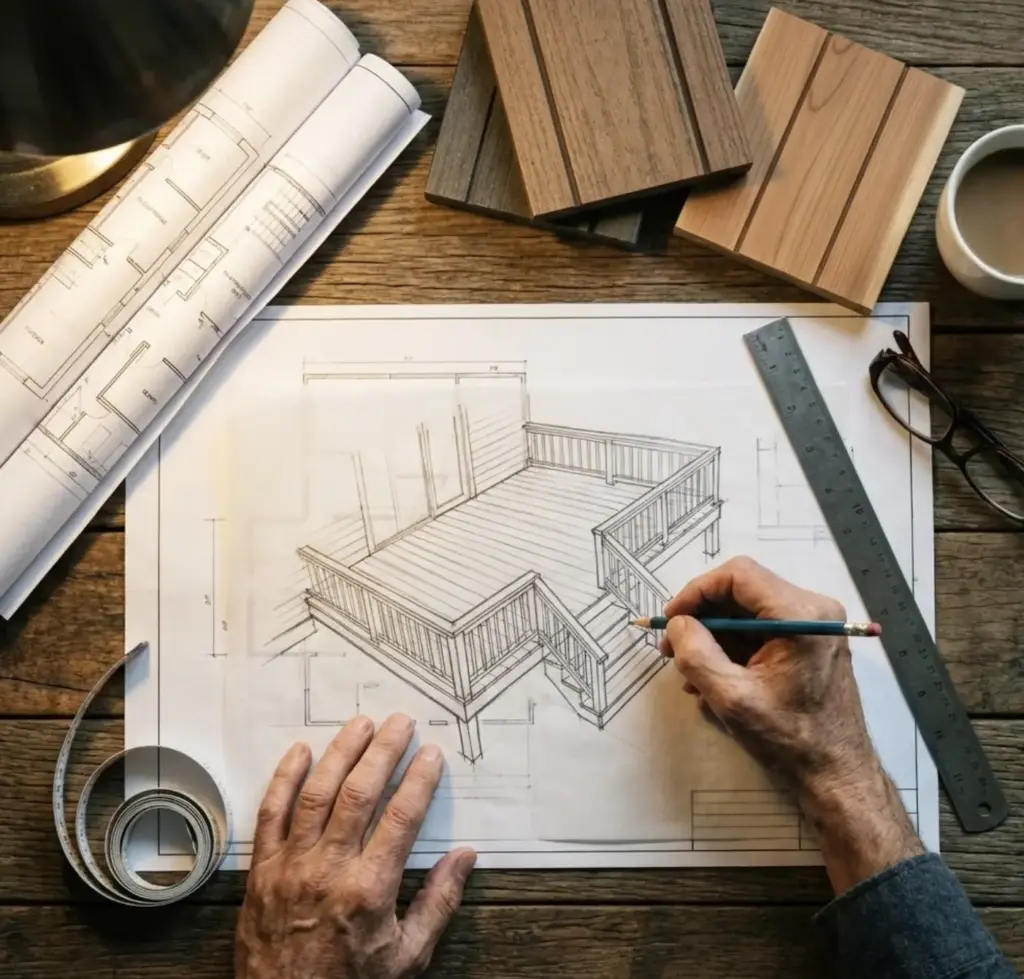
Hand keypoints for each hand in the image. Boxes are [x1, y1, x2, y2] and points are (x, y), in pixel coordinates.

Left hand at [236, 713, 475, 978]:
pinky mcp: (262, 870)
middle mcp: (328, 869)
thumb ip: (438, 903)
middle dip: (383, 751)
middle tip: (400, 721)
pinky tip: (300, 752)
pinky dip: (283, 779)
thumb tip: (465, 857)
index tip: (432, 753)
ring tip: (360, 724)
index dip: (419, 779)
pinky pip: (270, 814)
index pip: (400, 817)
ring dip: (340, 752)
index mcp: (369, 890)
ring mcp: (291, 866)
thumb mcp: (408, 957)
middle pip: (359, 793)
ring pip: (316, 794)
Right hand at [660, 556, 921, 892]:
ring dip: (713, 634)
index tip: (672, 620)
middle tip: (672, 647)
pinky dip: (732, 645)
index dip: (696, 592)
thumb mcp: (731, 698)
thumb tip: (677, 624)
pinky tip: (712, 676)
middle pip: (741, 590)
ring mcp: (814, 623)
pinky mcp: (809, 640)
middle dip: (702, 615)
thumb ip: (696, 654)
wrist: (837, 773)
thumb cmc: (789, 739)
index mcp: (800, 615)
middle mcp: (813, 608)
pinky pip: (760, 627)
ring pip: (747, 608)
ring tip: (690, 670)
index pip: (737, 575)